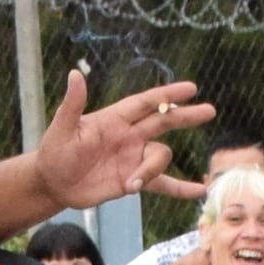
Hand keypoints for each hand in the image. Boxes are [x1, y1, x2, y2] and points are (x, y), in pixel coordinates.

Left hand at [27, 67, 217, 213]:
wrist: (54, 183)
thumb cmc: (55, 152)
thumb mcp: (62, 129)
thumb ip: (72, 104)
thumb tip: (75, 74)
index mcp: (115, 119)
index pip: (147, 102)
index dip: (168, 95)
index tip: (190, 88)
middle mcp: (130, 136)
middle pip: (164, 121)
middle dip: (185, 117)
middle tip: (209, 111)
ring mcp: (134, 158)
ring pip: (160, 157)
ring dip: (151, 170)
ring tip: (133, 184)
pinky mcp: (134, 181)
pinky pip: (162, 184)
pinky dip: (180, 188)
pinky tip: (199, 190)